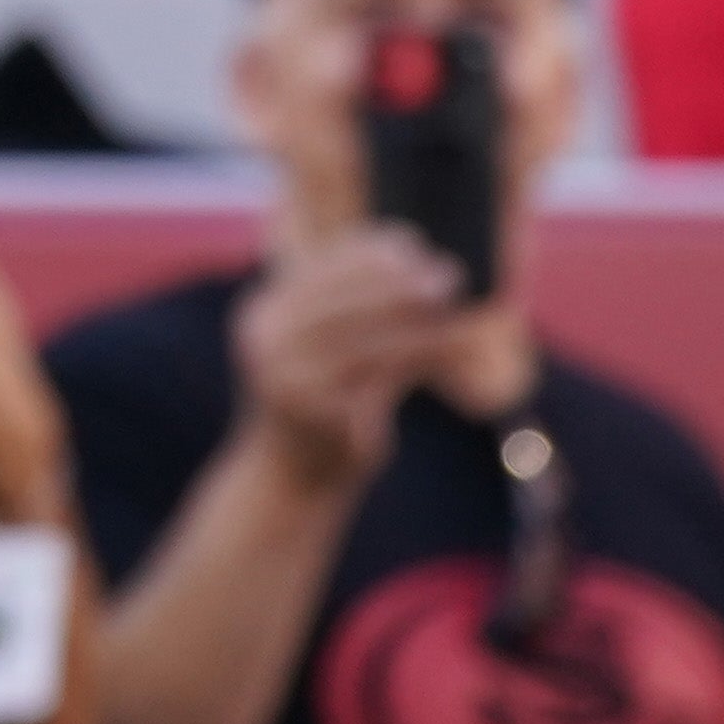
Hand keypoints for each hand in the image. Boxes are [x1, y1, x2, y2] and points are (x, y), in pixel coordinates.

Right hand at [231, 224, 466, 492]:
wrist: (290, 481)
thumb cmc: (319, 407)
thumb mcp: (323, 352)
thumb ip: (352, 311)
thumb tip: (414, 260)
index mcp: (262, 313)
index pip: (322, 267)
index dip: (369, 250)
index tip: (413, 242)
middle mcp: (267, 338)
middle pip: (346, 295)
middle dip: (402, 279)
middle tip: (449, 272)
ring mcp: (288, 374)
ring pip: (369, 331)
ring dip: (422, 314)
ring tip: (460, 303)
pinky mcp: (319, 409)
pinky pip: (385, 370)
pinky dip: (426, 350)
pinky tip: (457, 344)